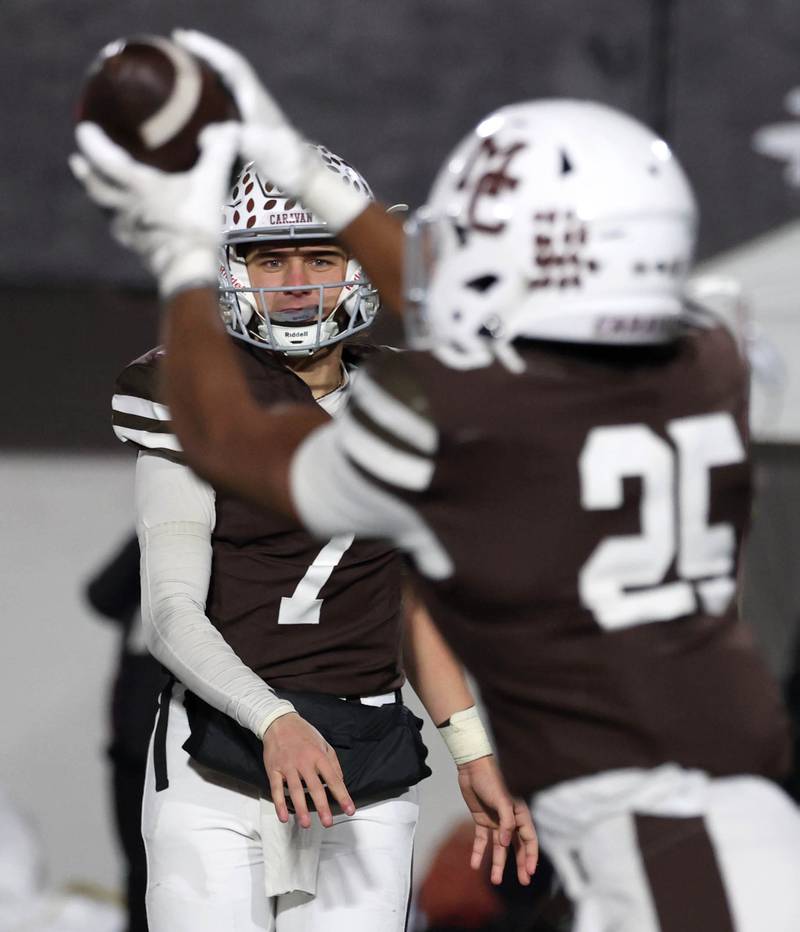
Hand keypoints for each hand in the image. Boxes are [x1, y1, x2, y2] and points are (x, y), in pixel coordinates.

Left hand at [69, 120, 240, 296]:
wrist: (187, 268)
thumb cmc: (195, 223)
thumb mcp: (210, 184)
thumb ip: (217, 154)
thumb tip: (231, 129)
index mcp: (136, 185)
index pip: (102, 157)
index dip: (91, 141)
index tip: (83, 129)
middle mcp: (123, 204)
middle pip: (94, 186)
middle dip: (84, 171)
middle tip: (76, 159)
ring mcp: (126, 227)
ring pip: (103, 207)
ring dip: (95, 194)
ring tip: (93, 185)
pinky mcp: (135, 245)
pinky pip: (118, 227)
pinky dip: (114, 217)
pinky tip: (121, 219)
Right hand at [172, 30, 309, 192]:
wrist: (303, 176)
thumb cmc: (285, 161)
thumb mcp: (259, 149)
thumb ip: (235, 138)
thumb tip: (205, 134)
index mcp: (254, 97)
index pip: (230, 64)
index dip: (207, 48)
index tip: (183, 37)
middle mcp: (252, 98)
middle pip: (226, 66)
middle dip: (203, 52)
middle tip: (177, 40)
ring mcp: (251, 111)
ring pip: (225, 81)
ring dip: (206, 69)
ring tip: (181, 62)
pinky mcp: (249, 125)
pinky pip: (224, 99)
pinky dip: (209, 91)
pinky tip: (197, 97)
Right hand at [262, 712, 355, 828]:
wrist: (279, 722)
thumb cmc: (303, 734)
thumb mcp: (323, 743)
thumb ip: (333, 762)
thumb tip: (340, 781)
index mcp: (319, 755)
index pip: (333, 779)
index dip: (342, 795)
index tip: (350, 810)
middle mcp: (304, 762)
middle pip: (315, 787)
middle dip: (322, 806)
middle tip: (328, 823)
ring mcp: (288, 766)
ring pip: (295, 790)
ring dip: (301, 809)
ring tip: (306, 823)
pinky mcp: (274, 769)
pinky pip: (276, 789)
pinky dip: (279, 804)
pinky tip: (284, 817)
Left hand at [457, 755, 538, 885]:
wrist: (472, 767)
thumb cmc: (492, 779)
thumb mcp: (502, 799)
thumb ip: (506, 821)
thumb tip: (505, 843)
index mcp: (519, 814)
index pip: (529, 839)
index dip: (530, 856)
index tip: (529, 872)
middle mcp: (509, 820)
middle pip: (516, 846)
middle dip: (519, 864)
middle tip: (523, 882)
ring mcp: (495, 821)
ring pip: (498, 847)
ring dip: (497, 863)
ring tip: (495, 881)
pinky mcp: (481, 819)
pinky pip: (481, 839)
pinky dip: (478, 851)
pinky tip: (474, 864)